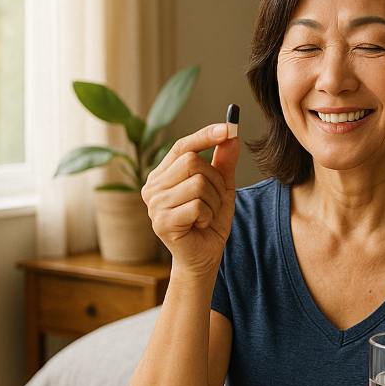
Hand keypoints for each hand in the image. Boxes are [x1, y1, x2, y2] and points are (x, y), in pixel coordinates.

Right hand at [141, 121, 239, 276]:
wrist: (203, 258)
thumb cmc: (209, 222)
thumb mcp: (221, 188)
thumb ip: (223, 162)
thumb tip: (231, 134)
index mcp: (162, 175)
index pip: (181, 146)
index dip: (204, 136)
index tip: (228, 127)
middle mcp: (153, 187)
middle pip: (192, 162)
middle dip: (214, 180)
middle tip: (214, 200)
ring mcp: (154, 205)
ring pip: (198, 184)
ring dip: (213, 201)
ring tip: (206, 215)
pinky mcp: (162, 222)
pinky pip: (197, 206)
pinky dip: (208, 216)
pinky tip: (200, 225)